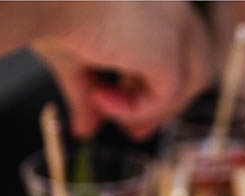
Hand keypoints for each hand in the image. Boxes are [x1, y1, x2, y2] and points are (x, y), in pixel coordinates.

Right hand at [31, 1, 213, 138]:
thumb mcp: (74, 58)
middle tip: (134, 134)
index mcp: (154, 1)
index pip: (178, 47)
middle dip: (168, 106)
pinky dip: (135, 108)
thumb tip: (85, 130)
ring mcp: (175, 23)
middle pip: (196, 65)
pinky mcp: (168, 49)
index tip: (131, 118)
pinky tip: (100, 99)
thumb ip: (87, 94)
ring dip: (153, 110)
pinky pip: (165, 96)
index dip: (156, 86)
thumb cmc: (48, 10)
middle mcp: (172, 5)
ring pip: (192, 82)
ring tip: (106, 110)